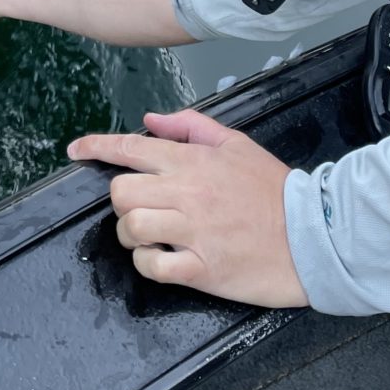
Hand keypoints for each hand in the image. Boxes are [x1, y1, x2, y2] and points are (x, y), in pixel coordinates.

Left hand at [67, 110, 307, 308]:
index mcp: (192, 161)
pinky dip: (148, 264)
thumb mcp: (236, 144)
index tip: (75, 151)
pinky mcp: (201, 268)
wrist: (313, 234)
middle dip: (122, 200)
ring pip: (130, 227)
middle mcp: (186, 193)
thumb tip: (150, 120)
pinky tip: (163, 260)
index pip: (130, 148)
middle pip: (121, 191)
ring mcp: (192, 231)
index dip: (95, 147)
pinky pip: (152, 266)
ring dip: (132, 234)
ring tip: (151, 237)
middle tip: (141, 208)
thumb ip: (190, 127)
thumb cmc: (274, 190)